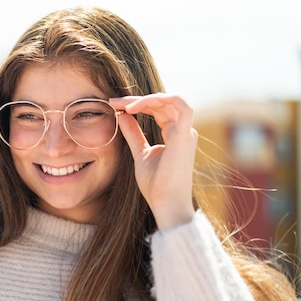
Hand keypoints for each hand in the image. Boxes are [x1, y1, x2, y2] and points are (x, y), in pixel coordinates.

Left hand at [109, 94, 196, 231]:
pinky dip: (158, 98)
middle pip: (161, 103)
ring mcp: (186, 131)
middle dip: (136, 99)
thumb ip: (133, 134)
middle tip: (114, 102)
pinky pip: (180, 103)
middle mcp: (183, 130)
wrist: (165, 203)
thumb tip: (122, 115)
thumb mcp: (139, 153)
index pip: (158, 109)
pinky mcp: (184, 134)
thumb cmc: (155, 185)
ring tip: (123, 105)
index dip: (137, 104)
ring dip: (145, 98)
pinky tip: (135, 107)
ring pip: (169, 99)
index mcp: (175, 134)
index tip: (114, 106)